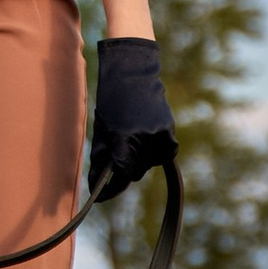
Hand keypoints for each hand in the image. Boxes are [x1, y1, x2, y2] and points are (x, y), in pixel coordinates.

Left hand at [87, 35, 175, 200]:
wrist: (133, 72)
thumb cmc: (111, 100)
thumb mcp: (101, 129)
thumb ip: (101, 159)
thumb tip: (96, 185)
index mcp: (125, 138)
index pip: (120, 175)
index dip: (110, 189)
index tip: (101, 196)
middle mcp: (146, 140)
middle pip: (134, 172)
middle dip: (123, 169)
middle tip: (115, 152)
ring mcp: (161, 137)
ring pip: (148, 165)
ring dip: (138, 159)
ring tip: (130, 135)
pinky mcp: (170, 134)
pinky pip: (162, 156)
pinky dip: (153, 153)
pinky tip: (145, 136)